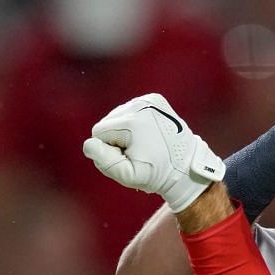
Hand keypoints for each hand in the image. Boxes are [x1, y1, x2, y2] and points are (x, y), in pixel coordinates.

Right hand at [83, 93, 224, 212]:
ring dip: (126, 131)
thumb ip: (105, 161)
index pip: (99, 133)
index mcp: (132, 122)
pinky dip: (136, 122)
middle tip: (139, 152)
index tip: (130, 158)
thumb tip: (89, 144)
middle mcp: (140, 105)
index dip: (110, 150)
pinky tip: (148, 133)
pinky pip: (131, 109)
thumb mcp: (129, 175)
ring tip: (145, 144)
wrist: (185, 166)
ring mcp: (149, 100)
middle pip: (108, 122)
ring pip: (118, 115)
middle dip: (117, 139)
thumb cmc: (156, 174)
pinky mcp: (154, 99)